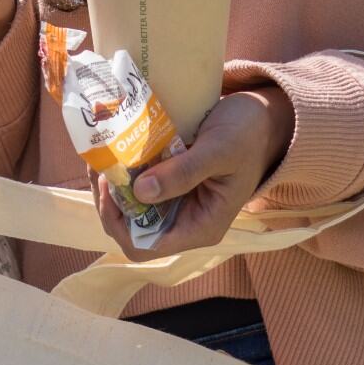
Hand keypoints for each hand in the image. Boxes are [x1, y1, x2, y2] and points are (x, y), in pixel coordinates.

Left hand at [96, 86, 294, 258]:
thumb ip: (183, 173)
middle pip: (131, 228)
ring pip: (131, 206)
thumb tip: (141, 192)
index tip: (109, 186)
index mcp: (201, 227)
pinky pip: (139, 186)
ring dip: (112, 184)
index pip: (146, 247)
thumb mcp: (218, 151)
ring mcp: (177, 202)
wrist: (264, 118)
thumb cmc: (247, 135)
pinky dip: (124, 171)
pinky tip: (115, 148)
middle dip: (109, 200)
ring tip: (102, 152)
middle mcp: (185, 221)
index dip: (119, 223)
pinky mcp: (172, 183)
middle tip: (99, 163)